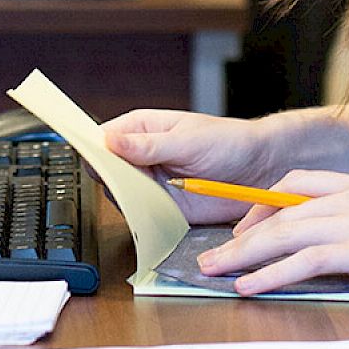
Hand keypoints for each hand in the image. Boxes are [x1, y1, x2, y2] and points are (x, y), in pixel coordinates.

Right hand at [101, 107, 285, 223]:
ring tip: (147, 196)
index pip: (104, 138)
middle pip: (106, 170)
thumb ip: (149, 145)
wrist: (260, 170)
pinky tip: (152, 215)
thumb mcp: (189, 140)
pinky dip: (142, 219)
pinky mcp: (162, 208)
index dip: (92, 148)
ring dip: (127, 200)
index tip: (88, 159)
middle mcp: (142, 157)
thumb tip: (111, 140)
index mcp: (143, 129)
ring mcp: (150, 183)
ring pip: (119, 196)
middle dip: (109, 179)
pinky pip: (141, 216)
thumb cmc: (230, 142)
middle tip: (123, 182)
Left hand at [198, 171, 348, 296]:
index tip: (240, 227)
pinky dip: (274, 272)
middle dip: (241, 234)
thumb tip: (348, 251)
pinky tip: (251, 287)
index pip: (298, 185)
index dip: (262, 205)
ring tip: (215, 275)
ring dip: (245, 255)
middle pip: (282, 210)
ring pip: (287, 231)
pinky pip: (308, 258)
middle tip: (209, 258)